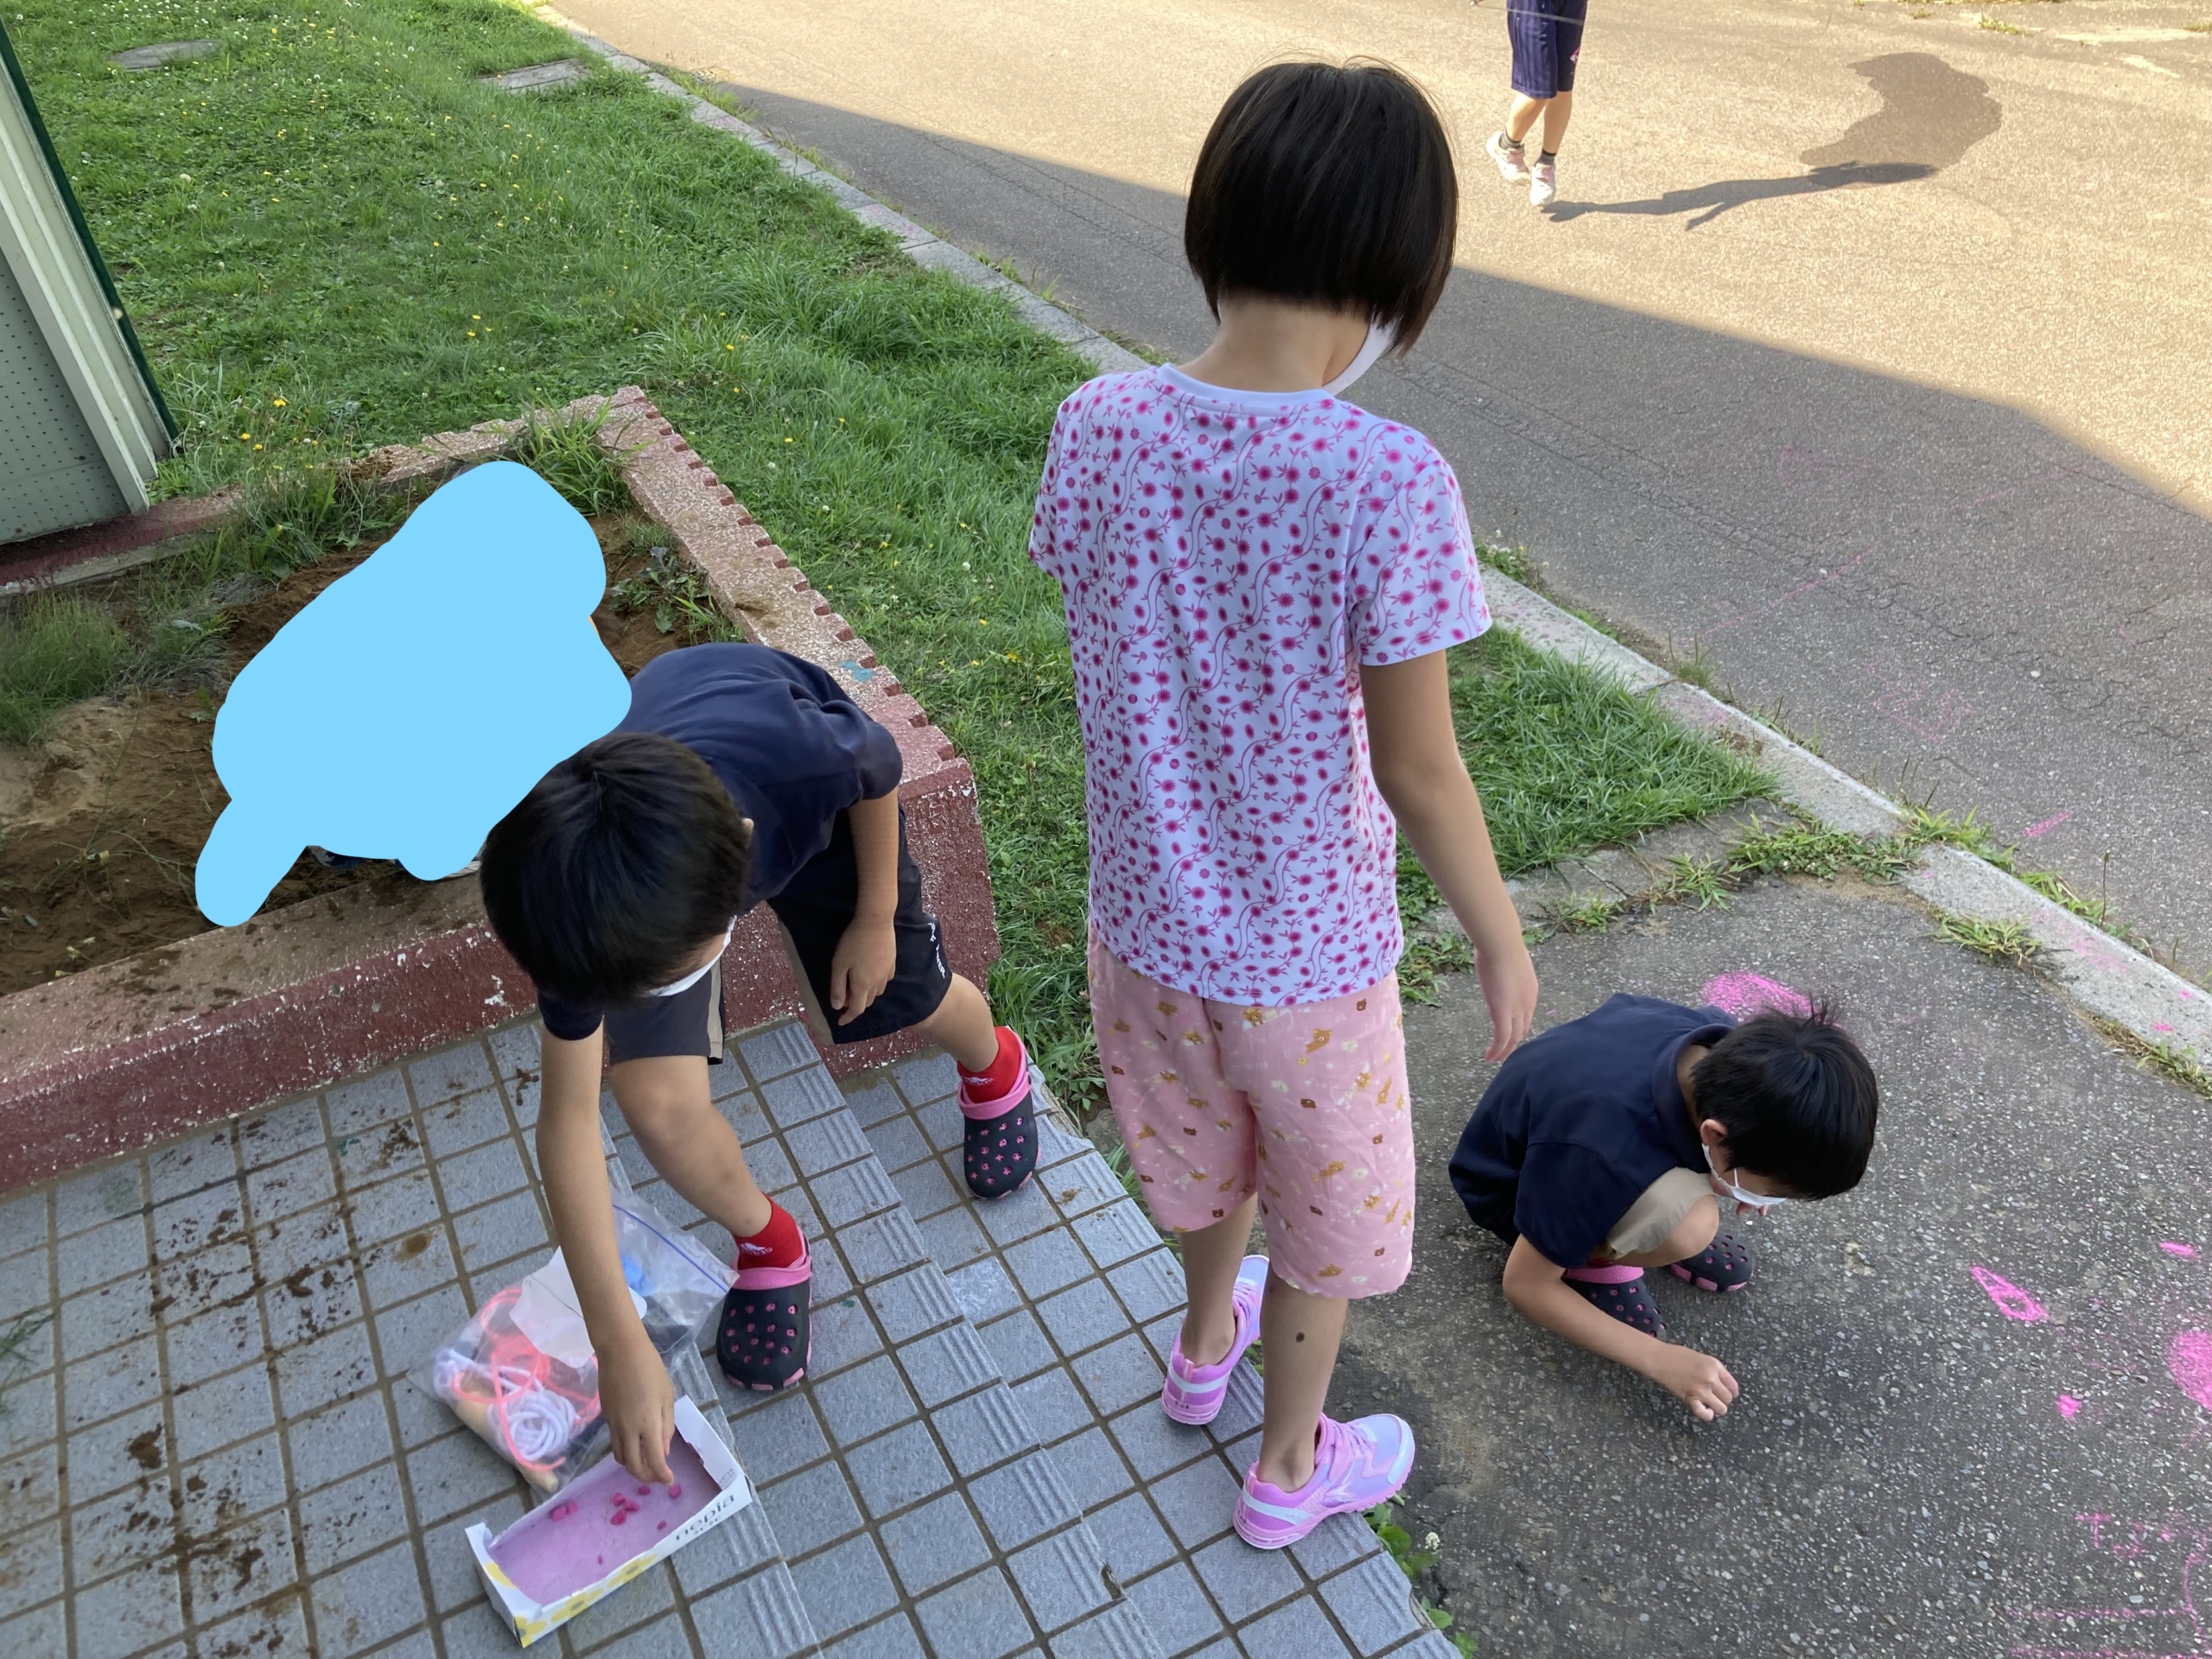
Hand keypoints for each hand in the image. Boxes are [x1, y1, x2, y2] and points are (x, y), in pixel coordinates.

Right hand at [597, 1328, 675, 1483]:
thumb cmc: (650, 1369)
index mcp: (647, 1423)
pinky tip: (636, 1446)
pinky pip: (615, 1444)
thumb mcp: (666, 1396)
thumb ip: (666, 1426)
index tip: (670, 1482)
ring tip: (647, 1464)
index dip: (662, 1475)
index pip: (654, 1460)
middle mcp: (628, 1429)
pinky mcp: (605, 1418)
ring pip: (620, 1457)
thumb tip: (663, 1451)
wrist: (620, 1351)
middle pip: (632, 1466)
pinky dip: (626, 1452)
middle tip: (658, 1477)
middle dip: (646, 1477)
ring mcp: (613, 1424)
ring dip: (633, 1467)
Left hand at [828, 918, 896, 1024]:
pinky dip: (876, 984)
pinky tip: (871, 975)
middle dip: (855, 1005)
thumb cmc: (853, 942)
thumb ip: (838, 987)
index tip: (840, 1021)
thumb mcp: (839, 964)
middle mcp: (877, 983)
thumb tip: (837, 1007)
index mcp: (862, 985)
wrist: (876, 921)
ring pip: (877, 992)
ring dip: (866, 995)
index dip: (847, 1017)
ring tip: (855, 985)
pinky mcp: (892, 963)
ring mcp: (887, 973)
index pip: (856, 1009)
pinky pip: (884, 981)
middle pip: (867, 1002)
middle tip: (843, 997)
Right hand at [1474, 937, 1537, 1060]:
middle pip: (1523, 1028)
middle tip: (1505, 1050)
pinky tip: (1489, 1057)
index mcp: (1530, 989)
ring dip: (1505, 1050)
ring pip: (1514, 1037)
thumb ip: (1505, 966)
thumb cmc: (1501, 944)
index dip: (1519, 1024)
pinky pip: (1502, 1039)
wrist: (1502, 946)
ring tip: (1495, 1059)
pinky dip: (1497, 1050)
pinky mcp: (1503, 1014)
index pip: (1526, 1013)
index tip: (1511, 1031)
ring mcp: (1517, 1010)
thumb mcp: (1507, 958)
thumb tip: (1495, 961)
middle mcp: (1528, 1003)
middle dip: (1514, 1041)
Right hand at [1647, 1345, 1739, 1421]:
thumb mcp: (1702, 1357)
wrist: (1658, 1359)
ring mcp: (1701, 1390)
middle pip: (1728, 1398)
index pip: (1733, 1385)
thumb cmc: (1678, 1355)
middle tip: (1714, 1396)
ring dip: (1717, 1407)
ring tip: (1710, 1403)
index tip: (1727, 1392)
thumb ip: (1715, 1370)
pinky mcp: (1690, 1399)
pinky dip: (1707, 1415)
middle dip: (1723, 1399)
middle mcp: (1710, 1378)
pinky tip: (1705, 1410)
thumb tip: (1725, 1385)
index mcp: (1714, 1365)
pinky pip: (1705, 1414)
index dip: (1732, 1391)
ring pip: (1721, 1408)